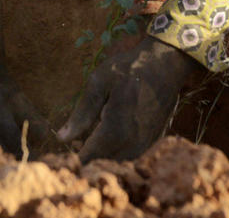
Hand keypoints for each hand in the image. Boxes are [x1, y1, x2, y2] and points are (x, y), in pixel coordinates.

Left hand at [58, 36, 196, 160]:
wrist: (166, 64)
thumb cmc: (129, 69)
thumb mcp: (99, 83)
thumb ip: (81, 113)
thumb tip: (62, 138)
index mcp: (115, 130)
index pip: (89, 158)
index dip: (75, 159)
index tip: (66, 152)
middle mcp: (132, 143)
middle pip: (103, 164)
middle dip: (88, 158)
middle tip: (77, 142)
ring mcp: (146, 144)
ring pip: (119, 163)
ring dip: (104, 157)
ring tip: (92, 139)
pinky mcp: (154, 141)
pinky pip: (133, 157)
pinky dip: (120, 153)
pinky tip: (112, 137)